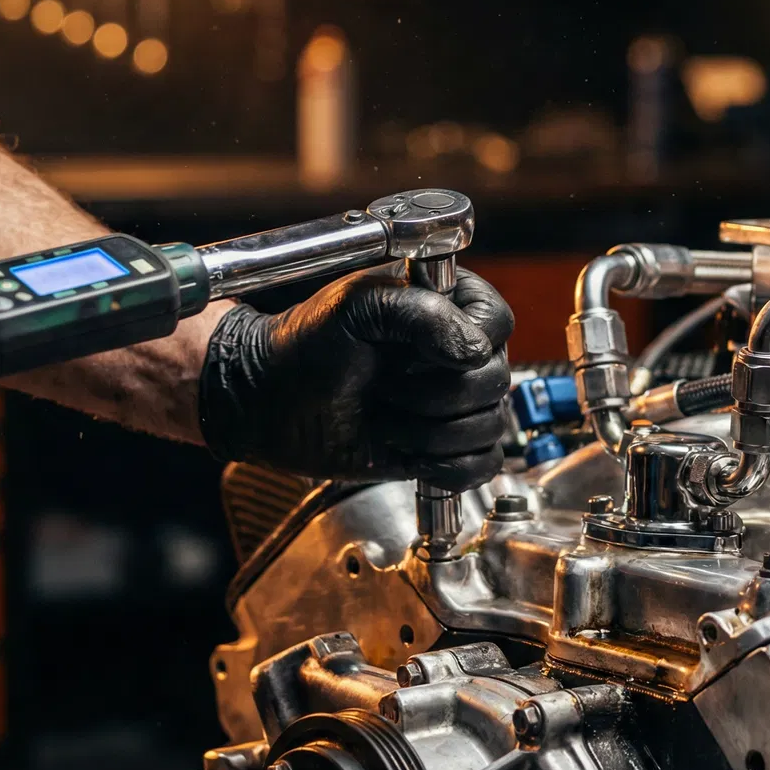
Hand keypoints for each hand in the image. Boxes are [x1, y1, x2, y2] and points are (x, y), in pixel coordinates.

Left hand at [198, 266, 513, 489]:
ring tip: (385, 415)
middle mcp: (458, 351)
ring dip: (429, 432)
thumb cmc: (305, 345)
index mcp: (447, 304)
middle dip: (434, 395)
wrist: (272, 401)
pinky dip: (443, 465)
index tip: (412, 353)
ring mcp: (455, 401)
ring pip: (490, 426)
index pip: (497, 322)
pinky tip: (403, 447)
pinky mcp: (447, 447)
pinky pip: (481, 465)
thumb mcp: (355, 307)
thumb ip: (420, 313)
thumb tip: (475, 351)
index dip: (464, 344)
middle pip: (496, 381)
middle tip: (384, 386)